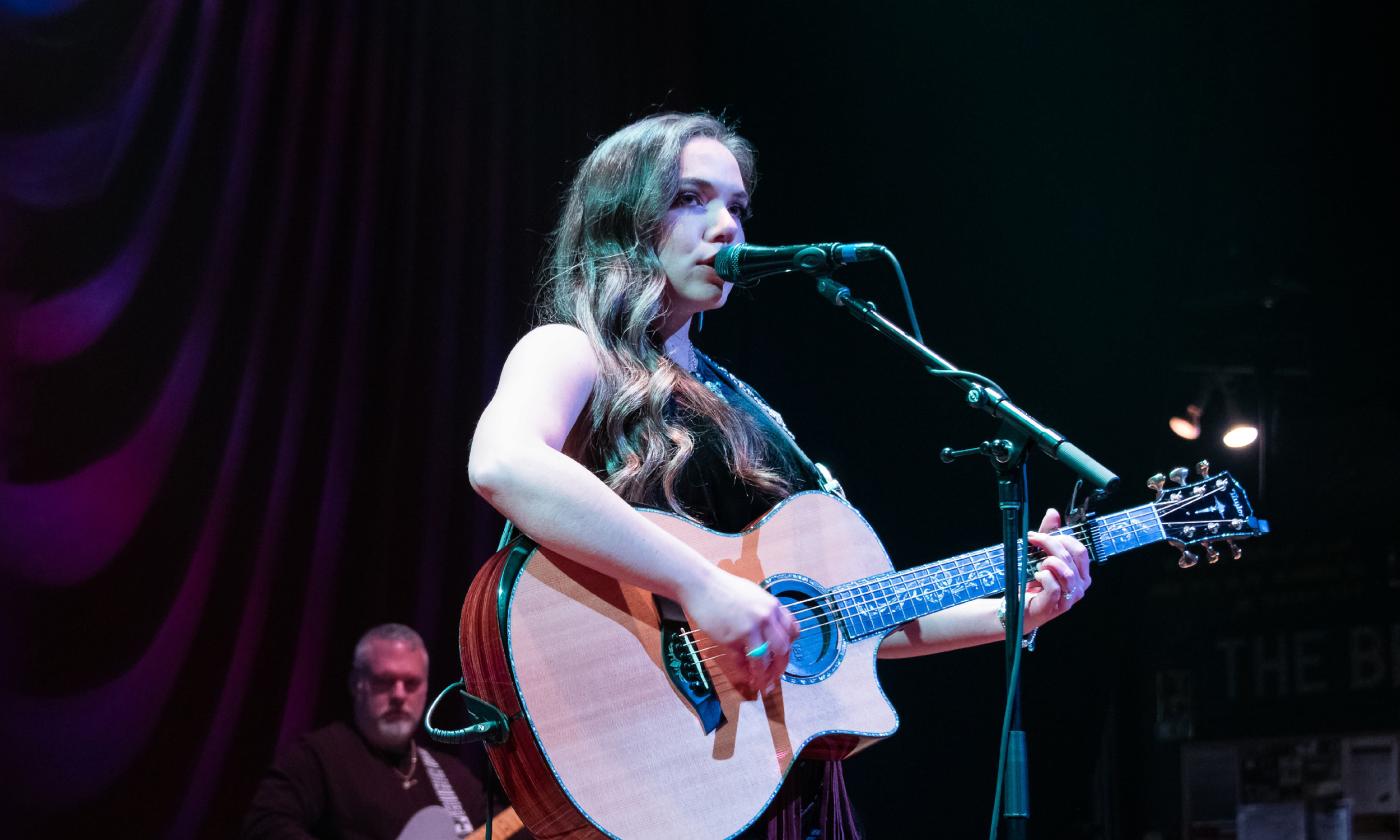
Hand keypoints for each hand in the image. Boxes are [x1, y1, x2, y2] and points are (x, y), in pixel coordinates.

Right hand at [681, 567, 798, 698]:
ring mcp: (749, 628)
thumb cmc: (724, 588)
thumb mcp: (753, 595)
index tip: (783, 655)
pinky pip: (742, 660)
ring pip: (764, 660)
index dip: (789, 646)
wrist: (701, 584)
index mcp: (772, 606)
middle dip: (780, 667)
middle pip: (782, 649)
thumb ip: (765, 612)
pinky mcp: (732, 638)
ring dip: (763, 676)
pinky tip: (745, 675)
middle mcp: (765, 617)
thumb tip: (771, 633)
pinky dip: (744, 670)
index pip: (793, 630)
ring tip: (761, 684)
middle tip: (775, 676)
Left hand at [1021, 508, 1091, 631]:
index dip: (1059, 538)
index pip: (1079, 549)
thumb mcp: (1039, 554)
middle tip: (1032, 541)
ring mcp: (1070, 597)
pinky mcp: (1057, 605)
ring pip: (1065, 570)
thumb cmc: (1033, 582)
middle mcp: (1080, 585)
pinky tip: (1036, 577)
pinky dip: (1043, 576)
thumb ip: (1048, 534)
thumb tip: (1053, 513)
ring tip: (1036, 565)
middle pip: (1071, 555)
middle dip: (1050, 544)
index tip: (1038, 535)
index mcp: (1081, 573)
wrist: (1019, 607)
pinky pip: (1053, 584)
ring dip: (1047, 561)